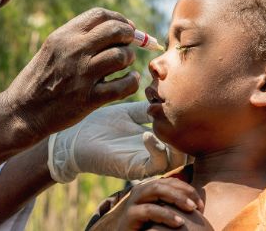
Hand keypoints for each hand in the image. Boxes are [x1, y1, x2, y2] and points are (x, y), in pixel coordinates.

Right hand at [4, 8, 139, 140]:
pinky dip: (132, 81)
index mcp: (64, 36)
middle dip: (130, 36)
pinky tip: (129, 81)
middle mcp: (73, 51)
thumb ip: (77, 39)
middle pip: (116, 30)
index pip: (100, 15)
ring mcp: (82, 75)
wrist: (23, 111)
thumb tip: (113, 30)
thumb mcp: (52, 50)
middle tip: (132, 45)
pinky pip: (123, 86)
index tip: (127, 29)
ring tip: (126, 65)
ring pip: (122, 56)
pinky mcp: (88, 99)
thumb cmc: (40, 80)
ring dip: (130, 58)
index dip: (120, 19)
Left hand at [48, 101, 186, 182]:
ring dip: (176, 144)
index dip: (188, 122)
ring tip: (165, 126)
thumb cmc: (101, 123)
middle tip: (181, 118)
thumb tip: (167, 95)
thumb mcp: (130, 111)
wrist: (76, 136)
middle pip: (186, 150)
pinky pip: (156, 166)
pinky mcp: (133, 169)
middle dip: (189, 135)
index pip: (182, 134)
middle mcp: (154, 150)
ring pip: (176, 161)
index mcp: (156, 136)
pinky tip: (146, 134)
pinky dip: (156, 150)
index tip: (181, 105)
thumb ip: (149, 108)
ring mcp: (145, 160)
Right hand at [116, 178, 203, 230]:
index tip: (201, 205)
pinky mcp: (130, 215)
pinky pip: (149, 210)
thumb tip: (197, 204)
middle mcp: (140, 191)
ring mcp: (133, 202)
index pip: (170, 181)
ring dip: (176, 197)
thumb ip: (172, 206)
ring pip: (156, 190)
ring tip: (192, 209)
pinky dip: (166, 214)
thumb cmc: (147, 229)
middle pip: (164, 182)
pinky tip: (179, 222)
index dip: (187, 189)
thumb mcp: (161, 215)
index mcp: (149, 189)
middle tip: (197, 205)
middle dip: (183, 191)